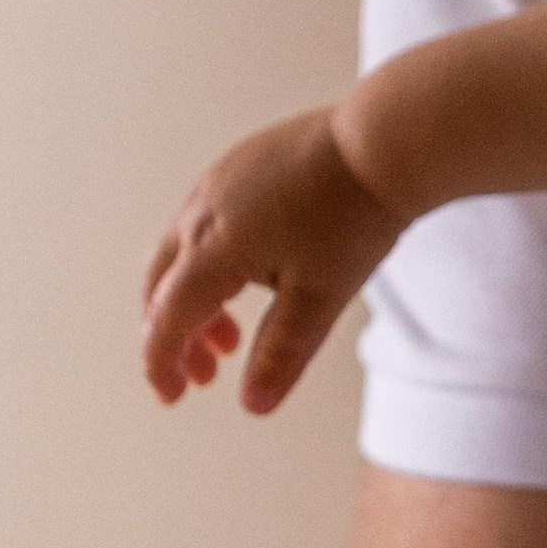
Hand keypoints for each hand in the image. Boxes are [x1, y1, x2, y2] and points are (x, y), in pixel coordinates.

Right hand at [142, 110, 406, 410]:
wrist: (385, 142)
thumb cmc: (357, 216)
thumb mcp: (322, 295)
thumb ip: (283, 352)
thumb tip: (252, 405)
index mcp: (215, 248)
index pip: (168, 318)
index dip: (162, 362)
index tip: (171, 396)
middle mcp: (201, 212)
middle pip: (161, 286)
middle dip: (175, 336)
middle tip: (205, 376)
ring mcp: (216, 183)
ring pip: (180, 253)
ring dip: (195, 301)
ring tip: (233, 337)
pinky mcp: (237, 166)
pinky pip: (201, 223)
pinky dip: (209, 264)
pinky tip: (251, 279)